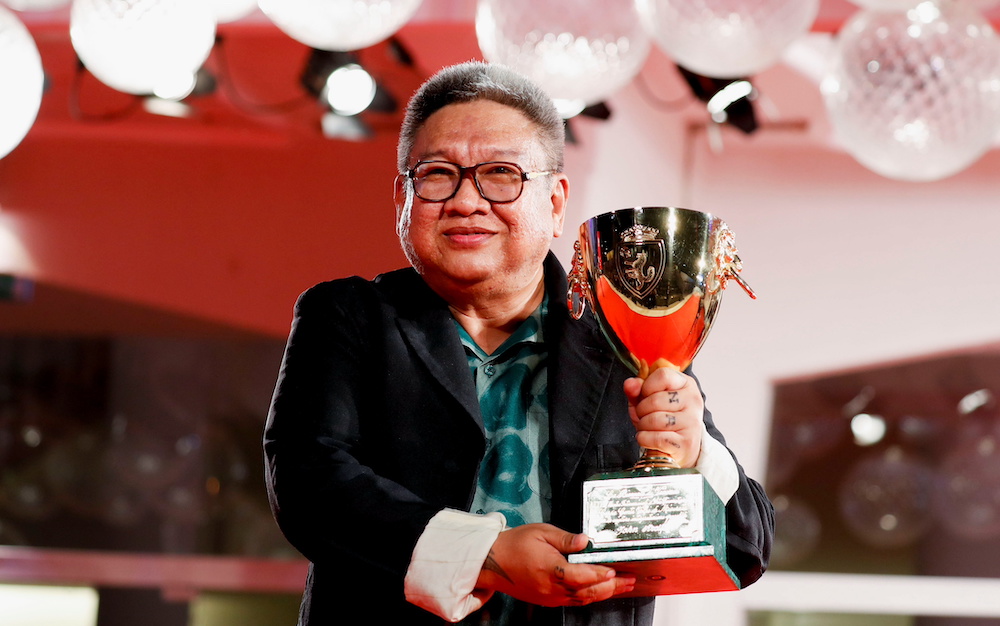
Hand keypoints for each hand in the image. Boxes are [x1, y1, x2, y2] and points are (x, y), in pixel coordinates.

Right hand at [476, 523, 634, 605]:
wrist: (493, 562)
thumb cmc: (516, 544)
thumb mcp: (541, 532)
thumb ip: (566, 538)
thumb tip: (586, 541)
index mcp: (550, 569)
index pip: (581, 575)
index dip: (600, 574)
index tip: (614, 570)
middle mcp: (551, 587)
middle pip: (587, 592)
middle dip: (611, 587)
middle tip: (630, 581)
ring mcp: (550, 597)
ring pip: (582, 599)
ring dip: (604, 594)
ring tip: (622, 587)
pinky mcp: (548, 600)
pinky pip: (573, 601)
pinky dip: (589, 597)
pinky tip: (600, 591)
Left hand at [623, 367, 703, 467]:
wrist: (678, 447)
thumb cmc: (662, 420)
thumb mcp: (647, 400)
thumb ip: (636, 389)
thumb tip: (629, 384)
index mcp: (686, 384)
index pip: (663, 375)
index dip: (647, 386)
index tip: (645, 395)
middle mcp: (693, 401)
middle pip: (655, 400)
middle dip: (641, 410)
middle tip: (645, 415)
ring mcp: (692, 422)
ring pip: (654, 420)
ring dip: (642, 426)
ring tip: (648, 427)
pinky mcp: (687, 442)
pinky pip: (655, 438)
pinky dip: (645, 439)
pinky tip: (650, 438)